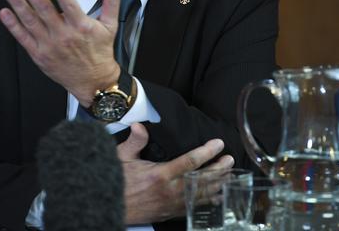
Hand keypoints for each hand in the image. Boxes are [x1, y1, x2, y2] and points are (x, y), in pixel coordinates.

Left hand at [0, 0, 124, 105]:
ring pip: (31, 22)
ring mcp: (49, 46)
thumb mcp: (110, 26)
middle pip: (45, 11)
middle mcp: (64, 36)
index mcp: (81, 26)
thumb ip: (112, 2)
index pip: (69, 5)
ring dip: (18, 5)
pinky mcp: (39, 55)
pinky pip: (23, 38)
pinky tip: (5, 13)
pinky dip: (13, 26)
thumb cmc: (100, 52)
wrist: (94, 82)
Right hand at [117, 123, 234, 224]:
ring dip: (217, 184)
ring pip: (201, 194)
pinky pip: (194, 206)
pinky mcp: (171, 213)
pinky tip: (218, 196)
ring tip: (229, 175)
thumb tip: (139, 125)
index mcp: (159, 174)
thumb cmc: (116, 181)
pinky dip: (208, 201)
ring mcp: (172, 203)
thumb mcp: (122, 157)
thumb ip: (134, 141)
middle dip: (218, 169)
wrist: (109, 206)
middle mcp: (169, 190)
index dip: (207, 152)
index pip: (190, 161)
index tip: (218, 144)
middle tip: (229, 159)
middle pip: (201, 179)